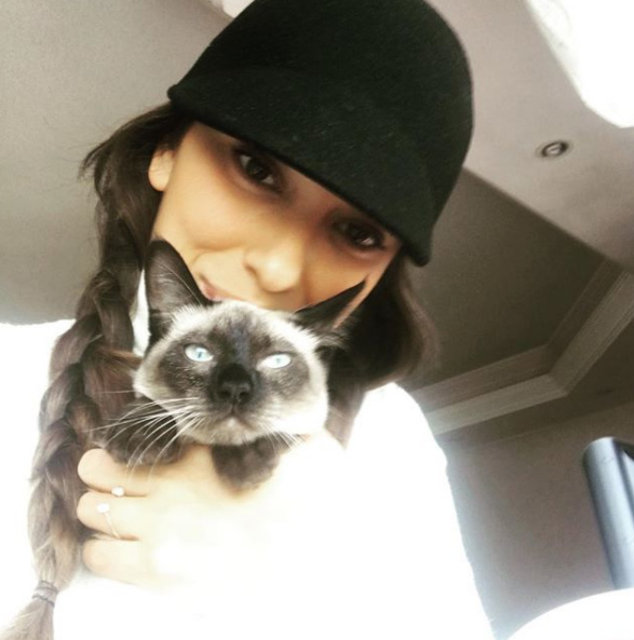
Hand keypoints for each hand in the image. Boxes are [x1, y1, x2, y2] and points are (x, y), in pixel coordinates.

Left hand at [76, 432, 348, 591]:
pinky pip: (100, 557)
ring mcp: (159, 534)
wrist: (313, 555)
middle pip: (93, 482)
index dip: (106, 457)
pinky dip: (104, 549)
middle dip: (98, 483)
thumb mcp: (288, 442)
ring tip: (119, 519)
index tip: (112, 462)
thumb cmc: (304, 499)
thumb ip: (258, 424)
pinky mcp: (159, 575)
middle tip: (114, 489)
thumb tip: (245, 408)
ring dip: (101, 514)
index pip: (117, 451)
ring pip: (92, 515)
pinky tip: (126, 549)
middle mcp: (167, 492)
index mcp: (193, 458)